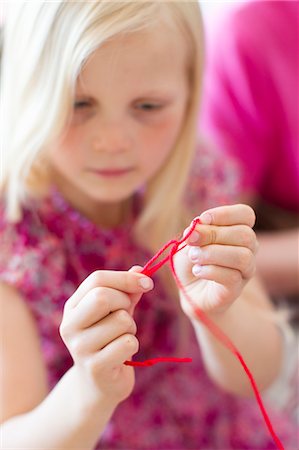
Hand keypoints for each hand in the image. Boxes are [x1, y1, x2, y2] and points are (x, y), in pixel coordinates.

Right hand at [59, 269, 153, 405]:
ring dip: (131, 328)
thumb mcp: (116, 312)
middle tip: (127, 316)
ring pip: (121, 320)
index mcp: (72, 307)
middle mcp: (70, 325)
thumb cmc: (109, 341)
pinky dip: (133, 345)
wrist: (99, 385)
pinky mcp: (94, 368)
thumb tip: (140, 269)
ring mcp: (79, 348)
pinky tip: (123, 355)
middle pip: (103, 297)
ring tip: (122, 338)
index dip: (126, 278)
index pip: (97, 279)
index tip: (147, 283)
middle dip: (125, 303)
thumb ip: (126, 291)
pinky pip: (127, 343)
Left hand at [174, 204, 257, 316]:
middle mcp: (248, 249)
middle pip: (245, 234)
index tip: (203, 219)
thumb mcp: (187, 244)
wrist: (191, 291)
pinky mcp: (236, 289)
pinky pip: (232, 277)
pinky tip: (197, 271)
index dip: (225, 214)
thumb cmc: (192, 262)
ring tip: (194, 257)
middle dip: (214, 234)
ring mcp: (245, 270)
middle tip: (191, 240)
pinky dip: (210, 271)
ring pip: (243, 257)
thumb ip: (194, 234)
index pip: (246, 215)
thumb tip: (199, 226)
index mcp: (238, 231)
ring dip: (213, 253)